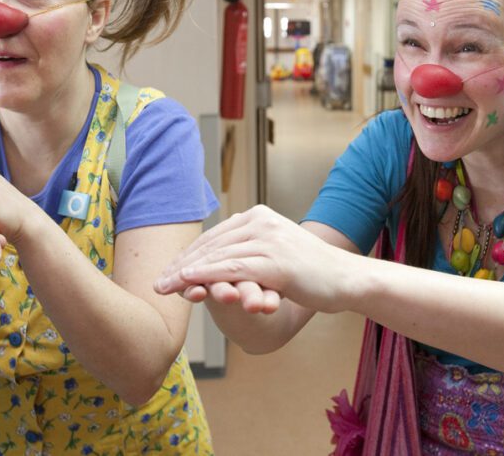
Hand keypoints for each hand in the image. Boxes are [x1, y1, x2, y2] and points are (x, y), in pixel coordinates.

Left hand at [154, 205, 361, 313]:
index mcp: (258, 216)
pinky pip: (232, 268)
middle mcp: (261, 222)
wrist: (346, 278)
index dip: (187, 255)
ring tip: (165, 287)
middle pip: (210, 244)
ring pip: (217, 256)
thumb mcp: (276, 255)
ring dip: (186, 274)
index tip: (166, 272)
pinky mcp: (275, 261)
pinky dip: (206, 276)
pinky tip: (189, 284)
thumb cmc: (311, 273)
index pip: (214, 236)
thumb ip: (251, 252)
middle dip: (180, 265)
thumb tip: (220, 261)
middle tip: (157, 283)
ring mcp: (268, 239)